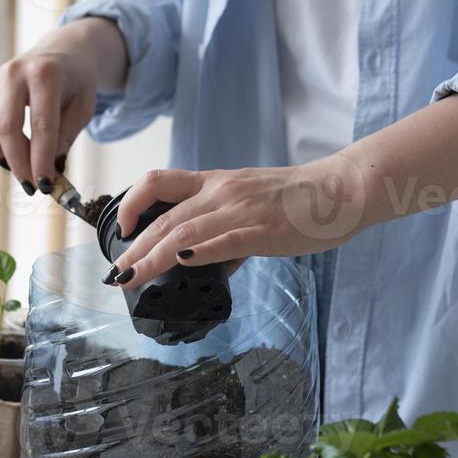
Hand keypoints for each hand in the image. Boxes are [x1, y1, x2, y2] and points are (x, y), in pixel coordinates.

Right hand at [0, 18, 125, 191]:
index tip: (45, 185)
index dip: (41, 160)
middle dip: (18, 163)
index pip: (41, 125)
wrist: (61, 54)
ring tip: (10, 163)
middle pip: (6, 127)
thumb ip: (66, 138)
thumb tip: (48, 170)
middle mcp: (14, 72)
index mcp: (46, 75)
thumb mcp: (83, 109)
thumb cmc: (74, 85)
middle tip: (30, 184)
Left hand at [106, 158, 366, 288]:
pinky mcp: (263, 230)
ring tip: (132, 277)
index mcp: (216, 183)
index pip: (160, 181)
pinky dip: (201, 251)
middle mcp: (222, 192)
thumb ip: (225, 231)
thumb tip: (207, 262)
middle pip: (165, 217)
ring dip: (153, 256)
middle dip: (135, 247)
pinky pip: (226, 240)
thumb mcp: (251, 204)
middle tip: (117, 272)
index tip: (124, 227)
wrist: (340, 191)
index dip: (134, 201)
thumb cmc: (299, 199)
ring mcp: (241, 210)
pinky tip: (182, 262)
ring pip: (185, 231)